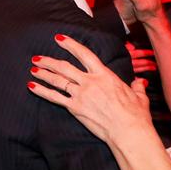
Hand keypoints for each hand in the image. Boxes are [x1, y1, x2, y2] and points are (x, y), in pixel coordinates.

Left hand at [27, 34, 151, 141]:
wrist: (128, 130)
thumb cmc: (135, 114)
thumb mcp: (138, 96)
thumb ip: (136, 87)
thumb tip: (139, 82)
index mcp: (104, 75)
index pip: (84, 54)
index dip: (70, 45)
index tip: (59, 39)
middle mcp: (90, 82)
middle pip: (64, 67)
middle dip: (49, 61)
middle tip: (38, 58)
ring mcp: (81, 94)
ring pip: (57, 80)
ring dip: (43, 73)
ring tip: (33, 69)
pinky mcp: (75, 108)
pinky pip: (54, 97)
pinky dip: (41, 91)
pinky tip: (31, 86)